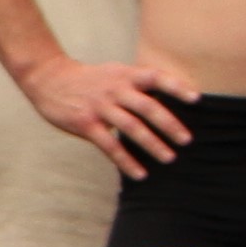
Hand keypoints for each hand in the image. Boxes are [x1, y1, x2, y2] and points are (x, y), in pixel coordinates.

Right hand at [26, 51, 199, 173]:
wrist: (49, 78)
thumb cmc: (89, 79)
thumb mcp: (115, 72)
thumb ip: (138, 84)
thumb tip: (169, 97)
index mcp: (126, 76)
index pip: (156, 77)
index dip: (176, 87)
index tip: (196, 99)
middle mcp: (116, 90)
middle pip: (147, 107)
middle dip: (169, 124)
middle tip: (187, 140)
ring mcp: (101, 107)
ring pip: (131, 127)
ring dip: (152, 144)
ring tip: (169, 158)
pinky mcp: (86, 123)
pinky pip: (110, 145)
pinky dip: (126, 161)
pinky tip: (139, 173)